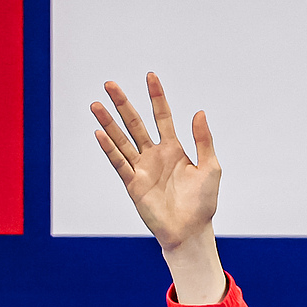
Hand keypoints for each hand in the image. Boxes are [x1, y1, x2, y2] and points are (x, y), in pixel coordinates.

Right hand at [92, 74, 220, 250]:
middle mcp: (155, 155)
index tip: (150, 76)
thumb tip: (199, 112)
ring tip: (96, 104)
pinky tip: (100, 133)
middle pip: (135, 123)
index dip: (157, 97)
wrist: (191, 230)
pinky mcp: (133, 184)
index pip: (163, 116)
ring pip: (122, 140)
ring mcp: (142, 168)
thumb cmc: (203, 202)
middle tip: (109, 84)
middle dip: (123, 103)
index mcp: (174, 149)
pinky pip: (119, 162)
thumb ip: (203, 140)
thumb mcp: (210, 167)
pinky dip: (110, 148)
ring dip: (109, 123)